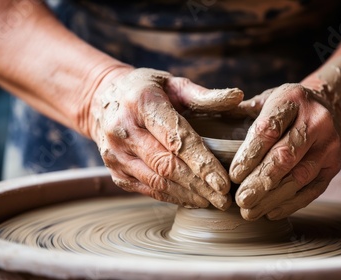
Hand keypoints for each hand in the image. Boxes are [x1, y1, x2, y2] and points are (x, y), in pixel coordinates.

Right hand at [88, 67, 243, 209]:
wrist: (102, 100)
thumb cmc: (147, 90)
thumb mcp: (174, 84)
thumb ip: (205, 95)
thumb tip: (238, 97)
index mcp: (141, 103)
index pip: (176, 139)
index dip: (201, 163)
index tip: (224, 181)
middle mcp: (123, 130)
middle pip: (167, 165)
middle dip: (200, 186)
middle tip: (225, 199)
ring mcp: (116, 154)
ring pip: (157, 182)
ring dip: (188, 195)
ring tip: (213, 202)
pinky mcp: (115, 171)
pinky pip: (147, 189)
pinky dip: (172, 197)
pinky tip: (193, 200)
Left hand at [229, 83, 340, 219]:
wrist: (331, 109)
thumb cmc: (287, 108)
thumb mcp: (266, 99)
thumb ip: (240, 111)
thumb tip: (207, 120)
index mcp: (293, 100)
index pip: (270, 129)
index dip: (250, 154)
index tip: (233, 175)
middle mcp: (316, 121)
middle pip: (286, 155)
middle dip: (261, 181)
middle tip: (241, 200)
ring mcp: (329, 145)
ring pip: (300, 176)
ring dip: (273, 197)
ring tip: (250, 212)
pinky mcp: (334, 166)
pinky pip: (313, 189)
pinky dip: (291, 204)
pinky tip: (270, 212)